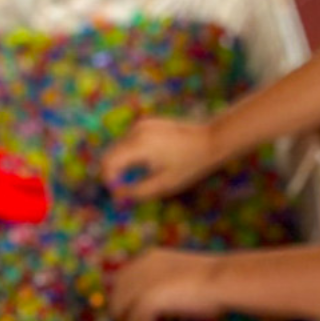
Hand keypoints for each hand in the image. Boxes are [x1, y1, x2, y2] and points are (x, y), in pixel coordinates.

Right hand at [101, 117, 223, 200]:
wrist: (210, 140)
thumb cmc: (189, 165)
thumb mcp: (164, 185)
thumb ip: (137, 192)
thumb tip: (117, 197)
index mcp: (139, 145)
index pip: (108, 163)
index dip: (109, 181)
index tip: (118, 196)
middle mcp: (136, 131)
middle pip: (110, 155)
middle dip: (112, 174)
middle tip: (123, 192)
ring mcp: (141, 125)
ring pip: (118, 148)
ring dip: (120, 164)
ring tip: (134, 180)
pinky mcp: (146, 124)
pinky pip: (128, 141)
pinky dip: (129, 154)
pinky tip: (144, 164)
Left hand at [109, 250, 223, 320]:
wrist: (224, 279)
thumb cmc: (213, 279)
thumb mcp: (183, 273)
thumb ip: (166, 281)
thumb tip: (160, 300)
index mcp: (151, 258)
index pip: (123, 278)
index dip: (124, 296)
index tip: (130, 310)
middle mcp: (142, 267)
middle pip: (117, 294)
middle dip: (123, 312)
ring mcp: (144, 283)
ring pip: (123, 309)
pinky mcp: (149, 299)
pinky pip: (136, 320)